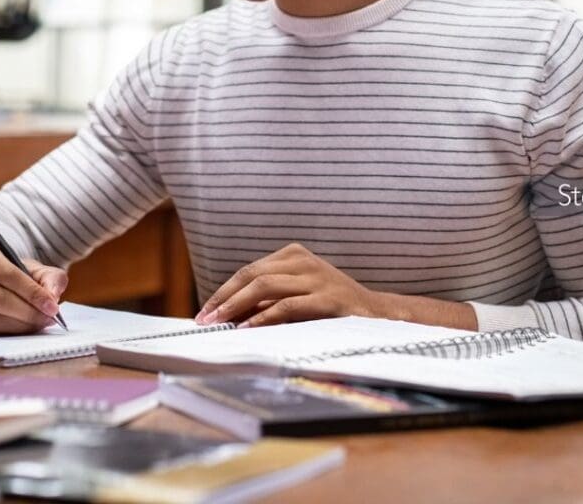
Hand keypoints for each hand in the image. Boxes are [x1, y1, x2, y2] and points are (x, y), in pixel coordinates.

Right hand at [0, 237, 68, 333]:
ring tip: (38, 324)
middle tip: (48, 319)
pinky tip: (20, 329)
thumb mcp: (23, 264)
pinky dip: (4, 333)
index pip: (7, 273)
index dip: (32, 292)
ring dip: (18, 325)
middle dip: (27, 312)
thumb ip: (47, 275)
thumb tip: (53, 294)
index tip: (53, 306)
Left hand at [195, 243, 387, 327]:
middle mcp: (303, 260)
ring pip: (265, 286)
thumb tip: (227, 315)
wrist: (378, 315)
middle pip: (252, 275)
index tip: (205, 312)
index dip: (224, 291)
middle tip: (204, 320)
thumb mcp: (298, 295)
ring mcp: (316, 277)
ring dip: (237, 306)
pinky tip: (248, 328)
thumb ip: (268, 300)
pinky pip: (287, 306)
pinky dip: (264, 317)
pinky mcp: (327, 298)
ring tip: (219, 324)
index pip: (248, 270)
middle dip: (224, 298)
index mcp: (294, 255)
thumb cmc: (331, 307)